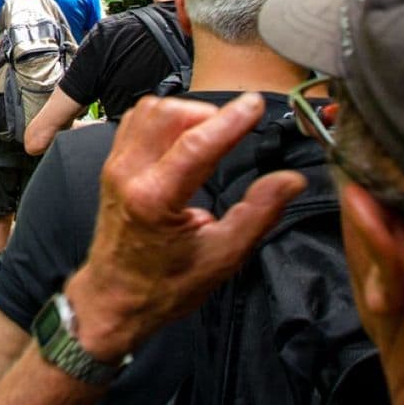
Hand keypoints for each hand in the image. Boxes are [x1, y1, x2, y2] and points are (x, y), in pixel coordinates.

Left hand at [62, 92, 302, 362]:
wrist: (113, 299)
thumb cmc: (165, 286)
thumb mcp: (222, 257)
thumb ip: (258, 213)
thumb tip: (291, 180)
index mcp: (154, 198)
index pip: (196, 143)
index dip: (230, 120)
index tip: (256, 105)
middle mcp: (128, 174)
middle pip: (169, 115)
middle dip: (208, 114)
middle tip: (236, 129)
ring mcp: (115, 166)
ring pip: (149, 111)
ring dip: (185, 112)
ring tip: (213, 133)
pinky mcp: (112, 164)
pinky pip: (136, 122)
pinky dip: (163, 118)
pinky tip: (185, 136)